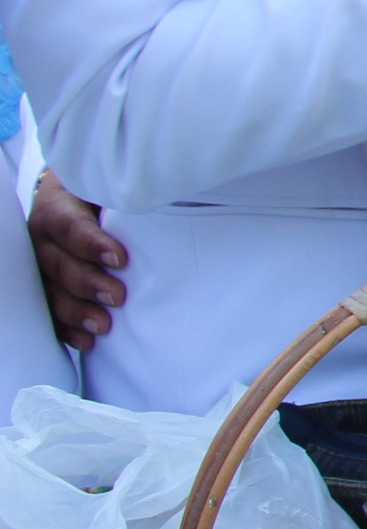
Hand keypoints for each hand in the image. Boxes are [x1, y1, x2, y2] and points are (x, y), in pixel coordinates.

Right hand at [29, 170, 123, 351]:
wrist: (69, 198)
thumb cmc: (98, 193)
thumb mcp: (104, 186)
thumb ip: (124, 195)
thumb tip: (164, 194)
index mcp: (57, 208)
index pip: (69, 226)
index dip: (91, 244)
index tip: (120, 258)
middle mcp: (41, 239)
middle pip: (59, 264)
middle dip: (88, 283)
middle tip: (118, 297)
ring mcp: (40, 266)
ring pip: (52, 292)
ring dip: (77, 311)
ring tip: (103, 326)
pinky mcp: (44, 287)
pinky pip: (49, 312)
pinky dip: (66, 329)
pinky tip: (86, 341)